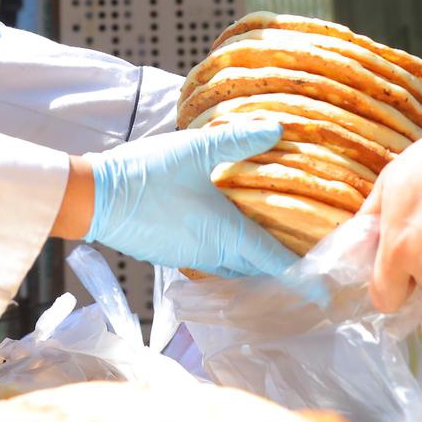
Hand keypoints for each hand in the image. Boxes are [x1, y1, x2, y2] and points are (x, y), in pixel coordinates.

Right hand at [80, 122, 293, 277]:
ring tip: (273, 253)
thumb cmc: (146, 174)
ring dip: (254, 265)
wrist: (95, 197)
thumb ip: (238, 139)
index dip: (304, 279)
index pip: (276, 263)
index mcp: (226, 234)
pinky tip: (229, 240)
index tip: (327, 294)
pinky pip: (211, 263)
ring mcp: (189, 257)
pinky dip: (229, 258)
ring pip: (233, 269)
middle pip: (258, 271)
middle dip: (283, 273)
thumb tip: (278, 127)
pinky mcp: (170, 254)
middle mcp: (212, 253)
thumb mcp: (195, 149)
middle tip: (308, 268)